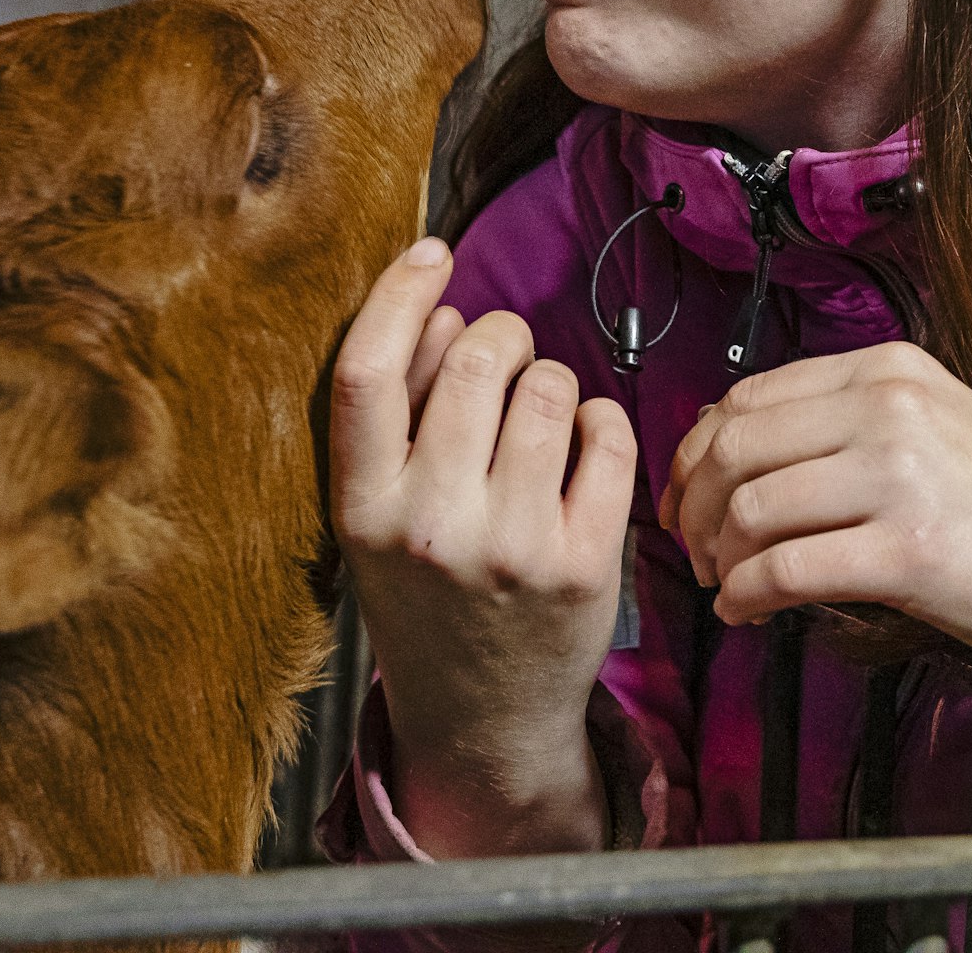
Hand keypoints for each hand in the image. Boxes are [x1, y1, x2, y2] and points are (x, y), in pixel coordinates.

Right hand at [329, 238, 638, 857]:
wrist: (483, 720)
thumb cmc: (429, 595)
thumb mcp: (381, 516)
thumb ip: (402, 416)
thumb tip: (445, 310)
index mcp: (362, 511)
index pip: (365, 373)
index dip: (397, 294)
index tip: (433, 251)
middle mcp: (432, 528)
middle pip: (473, 360)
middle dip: (500, 337)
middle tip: (504, 358)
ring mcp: (513, 548)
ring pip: (550, 385)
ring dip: (552, 378)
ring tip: (540, 418)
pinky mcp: (586, 563)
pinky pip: (609, 431)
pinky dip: (601, 418)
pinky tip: (583, 445)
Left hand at [658, 341, 971, 668]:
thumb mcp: (926, 426)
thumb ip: (840, 422)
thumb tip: (730, 445)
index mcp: (887, 369)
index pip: (746, 397)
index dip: (694, 453)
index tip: (684, 497)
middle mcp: (889, 408)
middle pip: (734, 449)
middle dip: (695, 507)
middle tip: (694, 550)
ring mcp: (900, 475)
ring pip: (752, 509)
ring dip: (719, 557)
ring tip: (726, 585)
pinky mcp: (910, 549)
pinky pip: (787, 570)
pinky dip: (747, 595)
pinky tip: (746, 611)